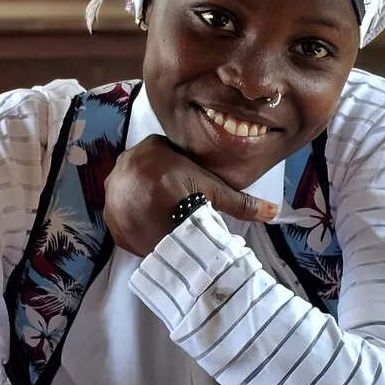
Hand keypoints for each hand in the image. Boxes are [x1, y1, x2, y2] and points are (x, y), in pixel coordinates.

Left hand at [103, 134, 278, 256]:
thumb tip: (273, 210)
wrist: (169, 235)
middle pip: (143, 172)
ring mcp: (113, 195)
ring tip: (166, 218)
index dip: (176, 167)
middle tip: (176, 202)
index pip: (161, 152)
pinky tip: (152, 229)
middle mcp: (124, 168)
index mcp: (148, 150)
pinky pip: (122, 218)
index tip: (186, 184)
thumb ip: (241, 200)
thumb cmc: (191, 202)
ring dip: (144, 203)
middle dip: (157, 184)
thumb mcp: (216, 192)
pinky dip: (135, 223)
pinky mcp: (111, 220)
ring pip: (131, 194)